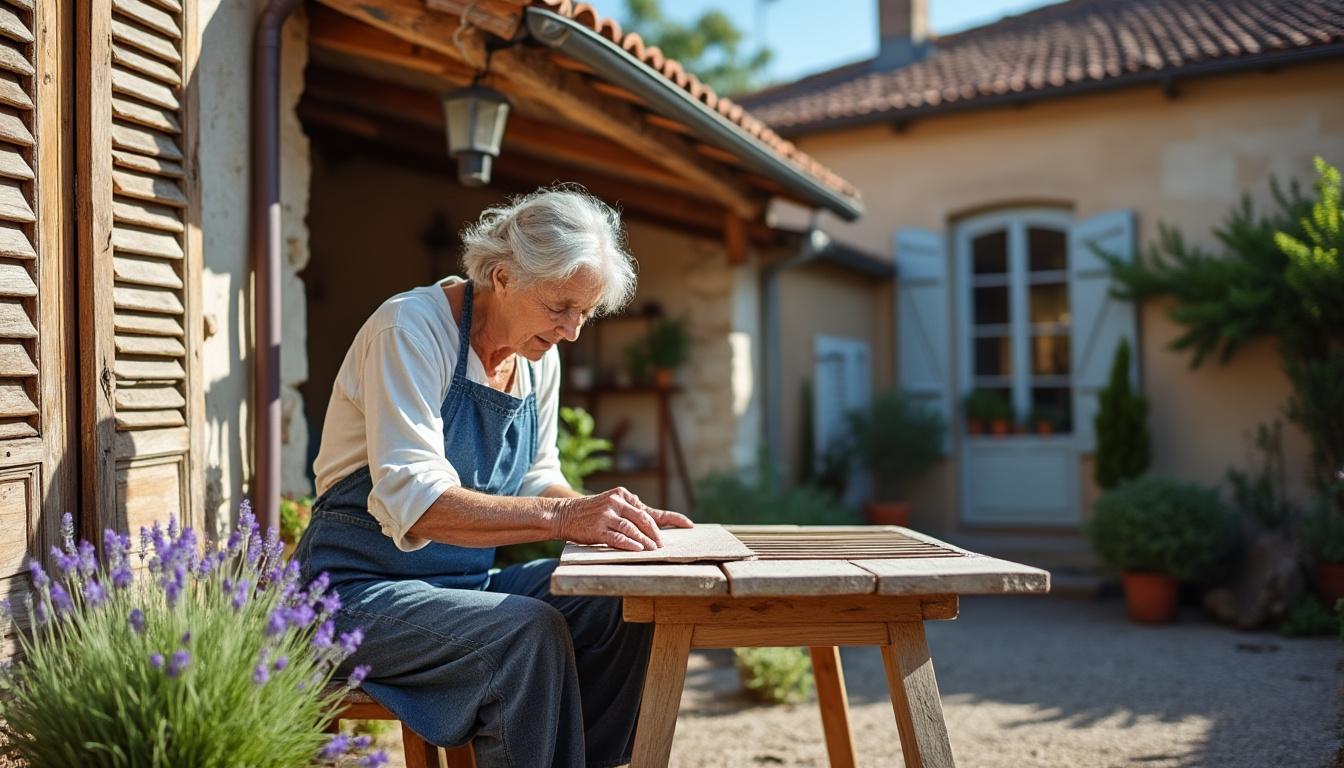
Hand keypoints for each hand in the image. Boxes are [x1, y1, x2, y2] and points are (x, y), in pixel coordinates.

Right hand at [553, 487, 693, 550]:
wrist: (563, 514)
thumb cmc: (591, 512)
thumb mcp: (611, 504)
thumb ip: (630, 511)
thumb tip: (653, 524)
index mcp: (622, 495)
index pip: (651, 509)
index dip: (673, 518)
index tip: (689, 525)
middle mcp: (616, 502)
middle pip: (644, 519)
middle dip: (656, 535)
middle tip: (663, 546)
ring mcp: (606, 515)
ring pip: (633, 529)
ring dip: (646, 542)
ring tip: (654, 551)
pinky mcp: (598, 528)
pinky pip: (618, 538)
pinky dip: (630, 544)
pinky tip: (639, 550)